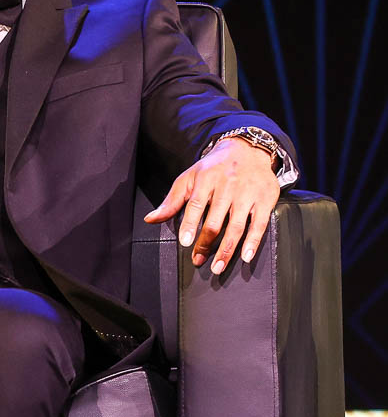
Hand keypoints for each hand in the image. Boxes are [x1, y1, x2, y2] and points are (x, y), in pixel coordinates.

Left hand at [143, 137, 280, 272]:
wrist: (247, 150)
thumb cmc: (214, 168)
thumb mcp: (189, 178)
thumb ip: (171, 201)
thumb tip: (151, 219)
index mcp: (206, 180)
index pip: (196, 205)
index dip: (191, 224)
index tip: (186, 242)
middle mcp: (228, 187)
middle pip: (216, 220)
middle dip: (205, 243)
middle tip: (198, 260)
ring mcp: (248, 194)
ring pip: (237, 226)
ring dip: (227, 249)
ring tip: (218, 266)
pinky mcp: (265, 200)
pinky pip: (259, 224)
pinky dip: (253, 242)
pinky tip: (245, 256)